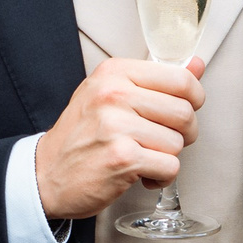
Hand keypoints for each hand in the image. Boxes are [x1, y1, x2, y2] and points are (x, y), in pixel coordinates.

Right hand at [34, 57, 204, 221]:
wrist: (46, 174)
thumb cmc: (82, 135)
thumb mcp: (111, 95)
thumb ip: (155, 81)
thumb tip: (196, 65)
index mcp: (114, 73)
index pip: (180, 79)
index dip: (194, 98)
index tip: (187, 109)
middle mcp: (114, 94)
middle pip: (184, 112)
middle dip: (184, 133)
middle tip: (164, 140)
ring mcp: (117, 126)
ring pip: (178, 142)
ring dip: (167, 157)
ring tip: (144, 156)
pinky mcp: (122, 158)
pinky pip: (169, 167)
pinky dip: (161, 177)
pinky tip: (142, 174)